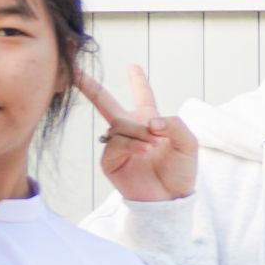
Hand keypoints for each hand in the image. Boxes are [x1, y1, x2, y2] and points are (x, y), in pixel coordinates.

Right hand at [75, 65, 199, 202]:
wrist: (170, 198)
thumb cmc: (181, 171)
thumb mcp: (188, 143)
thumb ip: (175, 123)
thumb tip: (150, 121)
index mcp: (150, 121)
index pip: (142, 95)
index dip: (137, 80)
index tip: (132, 66)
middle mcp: (131, 130)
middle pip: (106, 102)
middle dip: (90, 87)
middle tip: (76, 73)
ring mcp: (117, 144)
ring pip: (120, 124)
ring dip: (138, 132)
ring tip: (154, 146)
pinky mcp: (110, 160)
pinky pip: (116, 142)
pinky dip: (131, 144)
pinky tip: (144, 151)